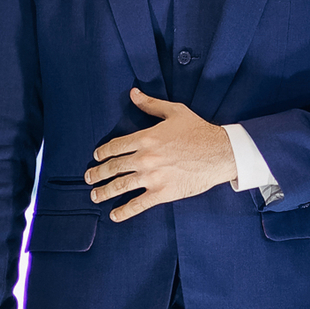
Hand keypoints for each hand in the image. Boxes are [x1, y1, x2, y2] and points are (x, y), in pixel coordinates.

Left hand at [86, 90, 236, 220]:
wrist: (220, 153)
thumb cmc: (199, 131)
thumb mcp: (174, 112)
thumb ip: (150, 104)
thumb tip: (133, 93)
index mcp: (145, 138)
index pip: (115, 147)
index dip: (102, 153)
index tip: (97, 158)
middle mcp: (145, 158)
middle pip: (113, 167)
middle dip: (97, 173)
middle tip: (89, 178)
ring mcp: (152, 177)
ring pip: (120, 186)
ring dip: (104, 192)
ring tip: (95, 196)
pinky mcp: (163, 193)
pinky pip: (138, 204)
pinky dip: (124, 211)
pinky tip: (114, 215)